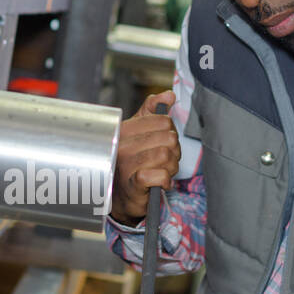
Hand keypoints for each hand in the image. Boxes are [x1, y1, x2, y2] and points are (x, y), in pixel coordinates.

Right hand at [109, 90, 179, 225]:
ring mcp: (127, 164)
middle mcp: (122, 145)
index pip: (162, 121)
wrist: (120, 197)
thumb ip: (151, 112)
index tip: (162, 144)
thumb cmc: (131, 164)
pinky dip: (166, 181)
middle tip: (165, 161)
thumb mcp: (137, 135)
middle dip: (173, 152)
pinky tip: (159, 183)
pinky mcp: (134, 183)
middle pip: (168, 138)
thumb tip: (168, 95)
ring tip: (161, 171)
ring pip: (166, 156)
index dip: (169, 133)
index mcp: (124, 130)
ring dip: (170, 167)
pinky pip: (162, 175)